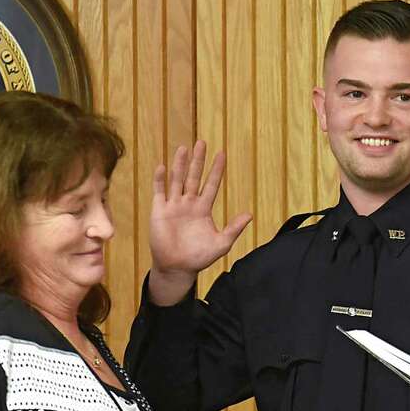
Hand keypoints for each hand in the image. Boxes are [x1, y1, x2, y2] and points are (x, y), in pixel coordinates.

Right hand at [147, 141, 251, 305]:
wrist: (177, 268)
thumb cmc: (199, 257)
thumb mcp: (221, 243)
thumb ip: (234, 228)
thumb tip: (250, 215)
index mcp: (203, 209)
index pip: (211, 184)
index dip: (216, 170)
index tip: (222, 154)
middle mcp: (188, 203)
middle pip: (194, 177)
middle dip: (198, 161)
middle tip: (202, 142)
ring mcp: (173, 205)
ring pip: (177, 180)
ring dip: (180, 165)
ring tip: (184, 148)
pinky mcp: (159, 211)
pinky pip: (159, 191)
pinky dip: (160, 179)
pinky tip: (162, 166)